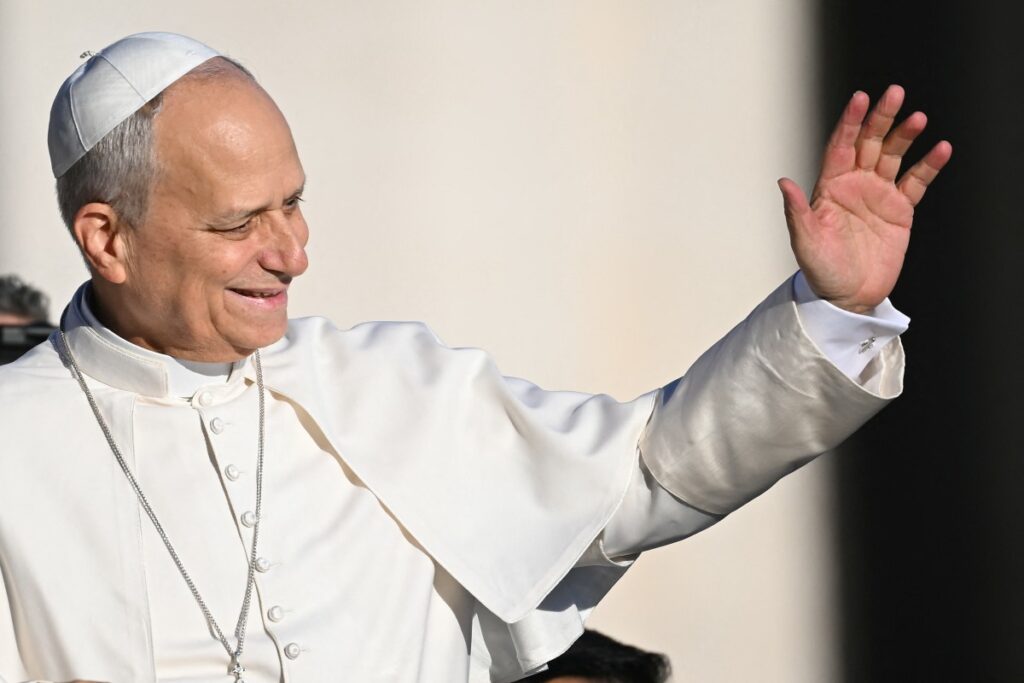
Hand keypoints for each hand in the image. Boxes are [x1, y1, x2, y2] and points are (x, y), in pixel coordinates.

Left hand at [778, 85, 951, 312]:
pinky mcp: (900, 210)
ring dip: (905, 136)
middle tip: (894, 92)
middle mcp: (854, 185)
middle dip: (881, 118)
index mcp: (830, 187)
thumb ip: (797, 212)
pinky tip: (941, 149)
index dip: (850, 123)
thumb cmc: (821, 270)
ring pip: (893, 156)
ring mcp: (878, 195)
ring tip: (919, 118)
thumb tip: (783, 183)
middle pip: (869, 143)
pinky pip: (916, 182)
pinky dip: (929, 165)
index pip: (840, 146)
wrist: (848, 297)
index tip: (860, 99)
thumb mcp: (805, 242)